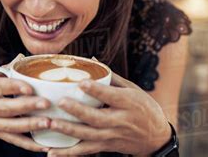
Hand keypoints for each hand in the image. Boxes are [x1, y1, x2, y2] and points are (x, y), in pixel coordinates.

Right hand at [0, 56, 51, 152]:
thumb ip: (1, 70)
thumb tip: (21, 58)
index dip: (14, 87)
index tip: (29, 87)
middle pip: (6, 108)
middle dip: (27, 106)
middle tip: (46, 103)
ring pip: (10, 126)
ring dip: (30, 125)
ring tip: (48, 122)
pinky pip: (12, 140)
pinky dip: (28, 145)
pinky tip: (43, 146)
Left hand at [47, 75, 171, 155]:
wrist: (156, 137)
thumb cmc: (143, 107)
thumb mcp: (133, 90)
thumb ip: (111, 77)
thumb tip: (90, 60)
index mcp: (129, 103)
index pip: (112, 96)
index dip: (97, 90)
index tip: (82, 82)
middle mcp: (121, 121)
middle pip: (97, 118)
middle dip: (78, 111)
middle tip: (60, 102)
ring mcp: (113, 136)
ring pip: (89, 136)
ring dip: (69, 131)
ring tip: (51, 124)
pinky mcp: (107, 146)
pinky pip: (86, 151)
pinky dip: (69, 153)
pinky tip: (52, 152)